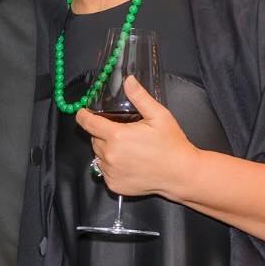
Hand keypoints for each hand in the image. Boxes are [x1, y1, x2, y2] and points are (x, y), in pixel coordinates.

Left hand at [75, 75, 196, 199]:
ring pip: (98, 155)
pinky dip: (111, 165)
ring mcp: (111, 172)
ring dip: (106, 150)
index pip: (88, 123)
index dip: (83, 115)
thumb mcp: (159, 116)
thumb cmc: (172, 145)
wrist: (181, 174)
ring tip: (127, 149)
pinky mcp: (114, 184)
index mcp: (117, 136)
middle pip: (94, 139)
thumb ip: (140, 97)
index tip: (83, 112)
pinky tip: (128, 162)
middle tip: (122, 133)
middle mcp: (110, 155)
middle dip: (103, 133)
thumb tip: (128, 80)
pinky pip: (104, 171)